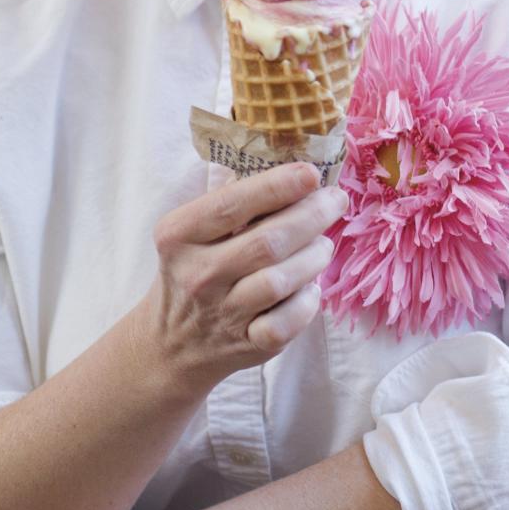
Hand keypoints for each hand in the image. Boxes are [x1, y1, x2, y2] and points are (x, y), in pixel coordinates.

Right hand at [136, 160, 347, 385]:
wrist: (172, 343)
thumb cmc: (195, 269)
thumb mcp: (193, 231)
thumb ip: (233, 200)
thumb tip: (292, 164)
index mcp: (179, 235)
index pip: (232, 205)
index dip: (277, 186)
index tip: (311, 173)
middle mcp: (197, 274)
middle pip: (268, 241)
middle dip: (312, 215)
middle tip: (336, 200)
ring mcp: (221, 312)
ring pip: (281, 280)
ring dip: (314, 256)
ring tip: (323, 244)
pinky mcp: (246, 344)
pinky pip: (288, 323)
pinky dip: (308, 303)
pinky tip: (310, 288)